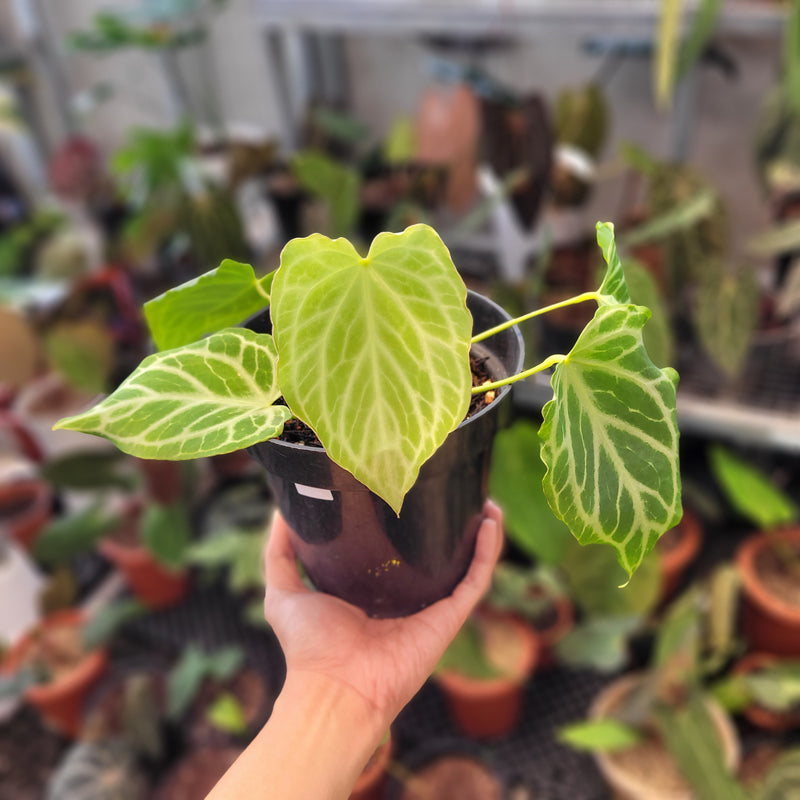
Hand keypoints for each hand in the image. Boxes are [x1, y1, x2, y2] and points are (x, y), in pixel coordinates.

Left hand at [264, 500, 503, 728]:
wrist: (333, 687)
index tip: (415, 490)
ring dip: (482, 535)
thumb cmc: (308, 646)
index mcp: (374, 592)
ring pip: (467, 565)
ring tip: (487, 502)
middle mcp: (408, 599)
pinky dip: (488, 552)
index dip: (411, 524)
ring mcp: (432, 609)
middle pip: (440, 556)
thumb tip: (282, 512)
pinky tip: (491, 522)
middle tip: (459, 491)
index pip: (400, 552)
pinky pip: (476, 580)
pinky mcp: (449, 618)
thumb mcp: (284, 590)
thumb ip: (280, 552)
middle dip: (454, 527)